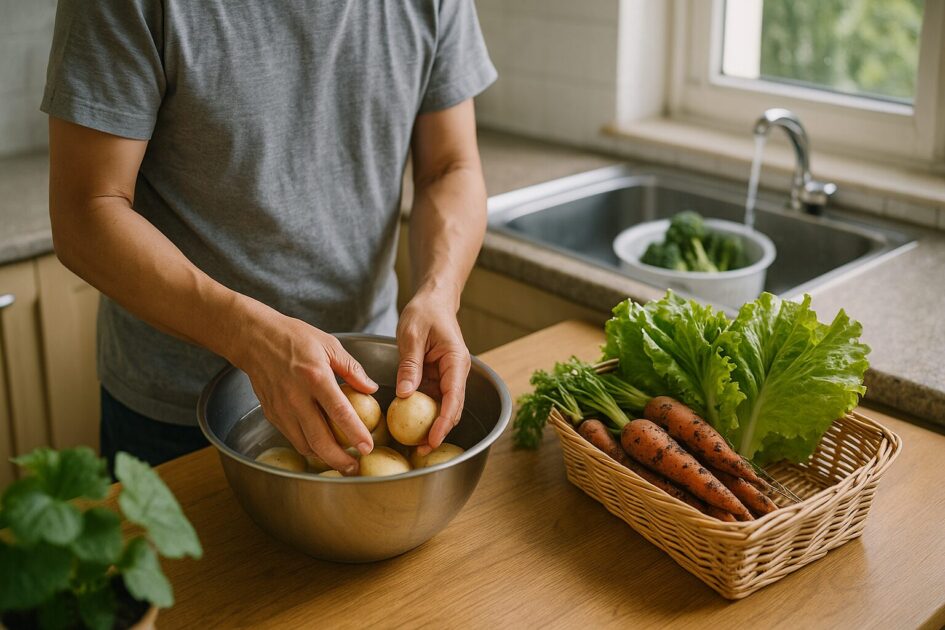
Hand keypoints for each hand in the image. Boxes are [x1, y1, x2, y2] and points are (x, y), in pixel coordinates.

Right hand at [230, 309, 376, 475]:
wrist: (254, 338)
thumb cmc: (293, 337)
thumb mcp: (329, 344)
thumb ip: (352, 369)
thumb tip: (371, 388)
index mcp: (315, 377)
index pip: (339, 412)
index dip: (355, 433)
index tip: (367, 447)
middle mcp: (296, 397)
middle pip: (320, 439)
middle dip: (339, 459)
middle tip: (355, 468)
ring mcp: (282, 408)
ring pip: (304, 444)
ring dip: (324, 457)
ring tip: (341, 461)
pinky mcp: (272, 414)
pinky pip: (293, 438)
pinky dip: (308, 446)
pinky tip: (321, 447)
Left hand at [396, 291, 469, 455]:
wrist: (433, 301)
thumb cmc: (425, 312)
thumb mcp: (412, 335)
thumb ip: (410, 365)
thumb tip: (405, 395)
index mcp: (456, 361)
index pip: (454, 398)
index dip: (444, 422)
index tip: (433, 440)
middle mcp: (456, 373)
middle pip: (452, 409)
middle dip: (439, 432)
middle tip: (420, 451)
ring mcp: (448, 376)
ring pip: (444, 408)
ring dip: (432, 426)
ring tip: (415, 446)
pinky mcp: (437, 378)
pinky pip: (432, 400)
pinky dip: (424, 415)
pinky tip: (410, 427)